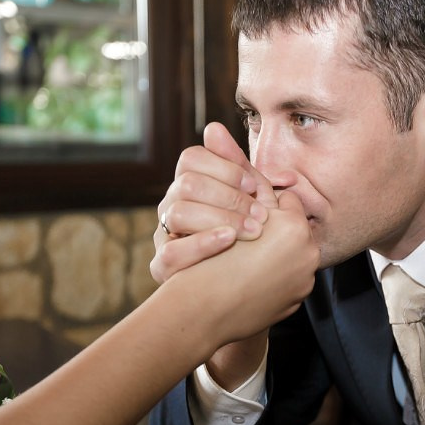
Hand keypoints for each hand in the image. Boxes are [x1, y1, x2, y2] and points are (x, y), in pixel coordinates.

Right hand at [152, 122, 276, 283]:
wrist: (238, 293)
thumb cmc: (248, 241)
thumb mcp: (249, 203)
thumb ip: (239, 169)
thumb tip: (215, 130)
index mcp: (188, 186)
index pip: (192, 159)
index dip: (224, 167)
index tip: (253, 186)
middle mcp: (170, 207)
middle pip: (187, 184)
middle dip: (229, 197)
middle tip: (261, 215)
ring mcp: (163, 236)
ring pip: (178, 213)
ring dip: (220, 219)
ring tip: (252, 231)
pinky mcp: (162, 267)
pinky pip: (172, 253)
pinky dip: (203, 243)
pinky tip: (229, 240)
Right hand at [173, 191, 318, 345]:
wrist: (202, 311)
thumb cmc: (208, 261)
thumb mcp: (229, 217)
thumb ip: (252, 196)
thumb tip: (249, 171)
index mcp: (293, 226)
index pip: (287, 199)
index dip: (265, 205)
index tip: (249, 213)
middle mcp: (308, 252)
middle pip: (294, 228)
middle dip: (276, 230)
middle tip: (250, 236)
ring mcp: (305, 279)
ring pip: (294, 254)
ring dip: (278, 253)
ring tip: (251, 259)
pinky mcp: (298, 300)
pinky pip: (291, 278)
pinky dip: (277, 276)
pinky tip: (254, 278)